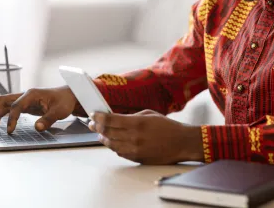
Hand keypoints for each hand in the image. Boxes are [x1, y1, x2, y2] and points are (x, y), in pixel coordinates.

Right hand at [0, 86, 78, 133]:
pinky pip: (10, 109)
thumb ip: (48, 119)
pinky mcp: (25, 105)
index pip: (16, 106)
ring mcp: (24, 100)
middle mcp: (26, 95)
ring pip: (5, 104)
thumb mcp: (59, 111)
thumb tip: (37, 128)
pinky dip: (2, 115)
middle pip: (4, 100)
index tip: (10, 130)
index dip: (11, 118)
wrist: (70, 97)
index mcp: (32, 94)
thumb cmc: (65, 101)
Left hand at [89, 109, 203, 164]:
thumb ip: (132, 116)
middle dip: (98, 127)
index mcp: (138, 123)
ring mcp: (135, 149)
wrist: (181, 143)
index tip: (94, 114)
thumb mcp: (150, 114)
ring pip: (112, 144)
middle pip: (109, 132)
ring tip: (100, 134)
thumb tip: (117, 118)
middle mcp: (134, 137)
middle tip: (92, 124)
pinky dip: (114, 147)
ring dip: (104, 138)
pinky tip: (112, 142)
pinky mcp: (137, 158)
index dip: (100, 117)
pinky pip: (120, 153)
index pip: (112, 120)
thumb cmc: (168, 126)